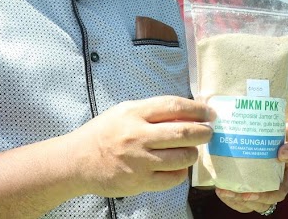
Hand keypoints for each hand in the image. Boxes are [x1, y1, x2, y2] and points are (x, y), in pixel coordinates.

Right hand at [73, 96, 213, 197]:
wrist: (77, 161)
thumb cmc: (104, 133)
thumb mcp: (124, 111)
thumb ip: (152, 111)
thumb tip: (187, 112)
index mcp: (134, 113)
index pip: (173, 106)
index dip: (197, 109)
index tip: (209, 113)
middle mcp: (137, 135)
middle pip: (183, 133)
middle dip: (203, 132)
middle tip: (209, 132)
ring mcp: (139, 160)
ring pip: (182, 157)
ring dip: (193, 153)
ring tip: (192, 150)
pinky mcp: (139, 182)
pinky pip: (172, 178)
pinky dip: (181, 172)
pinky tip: (178, 166)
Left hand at [214, 122, 287, 213]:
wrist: (244, 156)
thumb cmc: (255, 142)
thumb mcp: (260, 130)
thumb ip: (266, 123)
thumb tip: (283, 121)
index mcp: (286, 156)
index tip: (281, 153)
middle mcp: (281, 177)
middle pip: (280, 192)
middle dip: (264, 195)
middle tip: (248, 192)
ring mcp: (268, 192)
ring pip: (262, 203)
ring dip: (244, 200)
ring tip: (228, 192)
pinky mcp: (253, 200)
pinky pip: (246, 206)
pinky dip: (233, 201)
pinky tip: (222, 191)